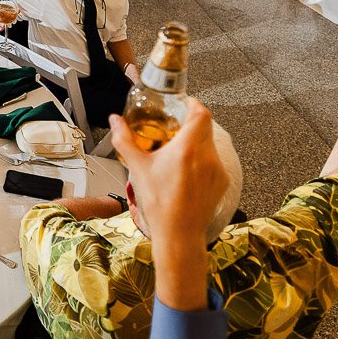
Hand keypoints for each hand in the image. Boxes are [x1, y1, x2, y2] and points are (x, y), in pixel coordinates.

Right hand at [113, 100, 225, 240]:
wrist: (179, 234)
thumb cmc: (160, 204)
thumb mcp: (138, 168)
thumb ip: (125, 140)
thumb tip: (115, 122)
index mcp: (187, 148)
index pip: (200, 112)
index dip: (192, 104)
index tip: (181, 104)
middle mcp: (206, 155)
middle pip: (204, 126)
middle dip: (190, 124)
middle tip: (174, 127)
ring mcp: (217, 169)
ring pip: (209, 144)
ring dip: (195, 143)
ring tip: (177, 152)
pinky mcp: (221, 182)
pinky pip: (213, 162)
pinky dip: (201, 160)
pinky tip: (185, 172)